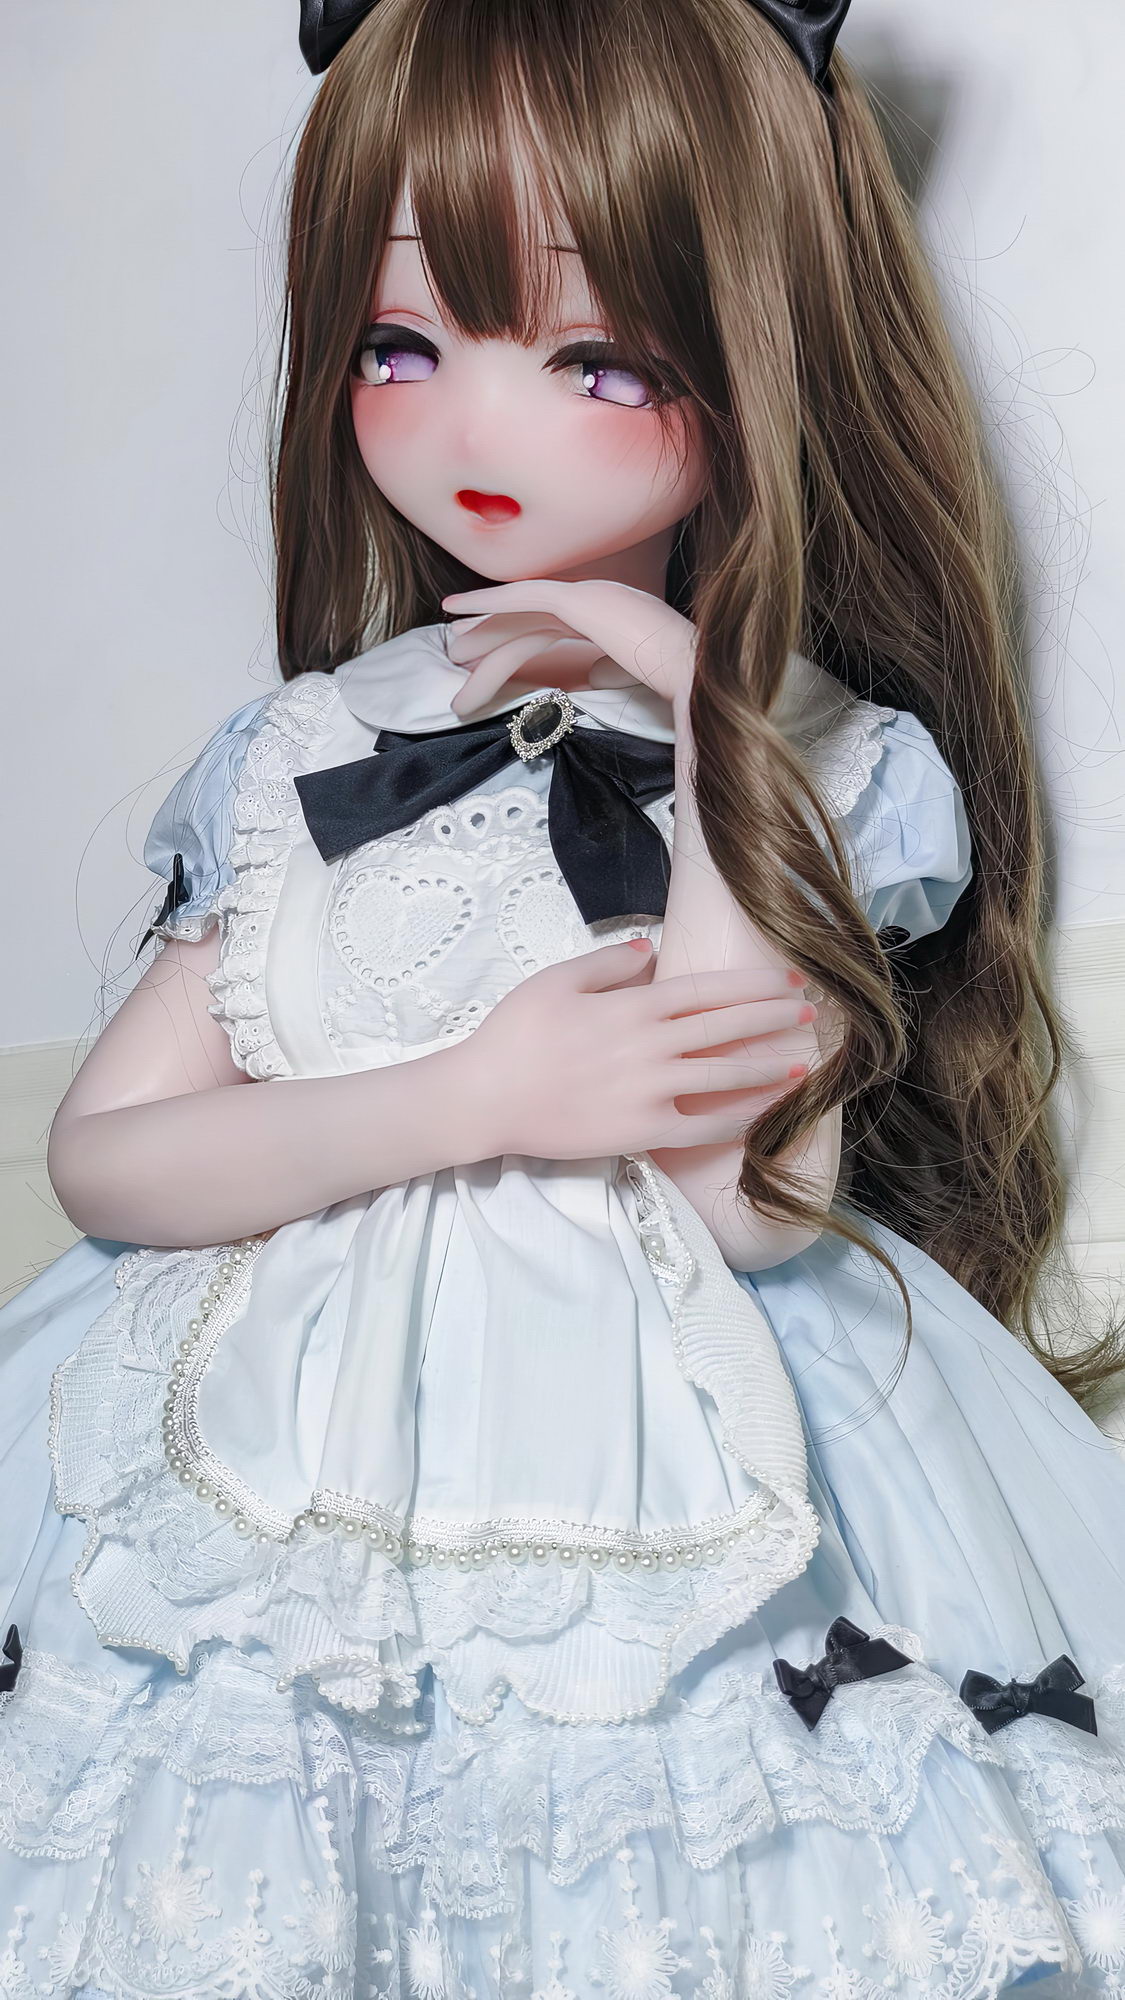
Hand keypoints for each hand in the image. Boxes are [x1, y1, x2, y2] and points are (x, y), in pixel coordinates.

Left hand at [441, 578, 695, 716]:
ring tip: (451, 652)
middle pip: (530, 616)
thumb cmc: (676, 678)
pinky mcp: (580, 601)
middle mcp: (596, 598)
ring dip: (484, 632)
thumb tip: (595, 674)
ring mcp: (588, 595)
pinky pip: (523, 600)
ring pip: (521, 614)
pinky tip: (458, 609)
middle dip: (492, 632)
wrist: (692, 671)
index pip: (553, 622)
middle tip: (457, 651)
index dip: (516, 635)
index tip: (486, 654)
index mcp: (610, 613)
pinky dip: (488, 601)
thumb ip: (613, 668)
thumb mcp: (636, 673)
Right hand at [454, 939, 818, 1161]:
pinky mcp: (643, 1131)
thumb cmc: (515, 1034)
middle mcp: (651, 1046)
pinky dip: (740, 1119)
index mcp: (633, 1005)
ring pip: (725, 1077)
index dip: (753, 986)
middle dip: (774, 1019)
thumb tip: (652, 951)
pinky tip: (766, 1112)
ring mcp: (651, 1091)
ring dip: (769, 1067)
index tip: (788, 981)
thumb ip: (609, 963)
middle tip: (811, 1013)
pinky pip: (704, 1127)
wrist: (486, 1097)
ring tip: (803, 1061)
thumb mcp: (556, 980)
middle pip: (726, 1028)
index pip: (708, 991)